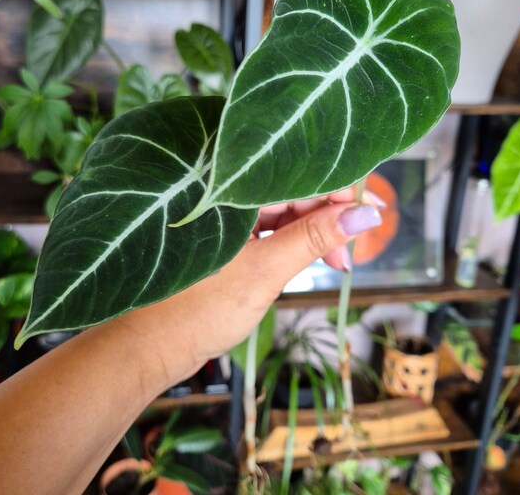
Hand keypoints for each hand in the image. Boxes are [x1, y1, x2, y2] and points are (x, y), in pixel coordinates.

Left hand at [120, 190, 382, 383]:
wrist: (150, 347)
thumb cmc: (198, 310)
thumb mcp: (265, 272)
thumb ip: (314, 238)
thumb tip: (367, 215)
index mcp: (226, 187)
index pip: (295, 172)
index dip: (336, 190)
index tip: (369, 213)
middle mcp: (223, 192)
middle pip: (291, 190)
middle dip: (328, 217)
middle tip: (350, 251)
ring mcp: (224, 216)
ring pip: (282, 211)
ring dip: (312, 233)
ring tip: (337, 262)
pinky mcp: (226, 237)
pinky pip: (268, 229)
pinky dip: (291, 244)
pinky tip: (311, 259)